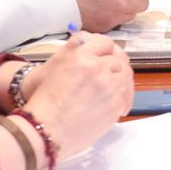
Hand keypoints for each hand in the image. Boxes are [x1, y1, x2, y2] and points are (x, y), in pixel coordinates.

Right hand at [23, 32, 134, 161]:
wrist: (46, 130)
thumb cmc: (44, 100)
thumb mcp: (56, 65)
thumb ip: (74, 50)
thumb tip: (85, 39)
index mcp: (81, 55)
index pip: (105, 43)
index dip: (107, 49)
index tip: (106, 56)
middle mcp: (98, 68)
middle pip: (119, 60)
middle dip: (116, 66)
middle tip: (112, 74)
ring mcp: (110, 86)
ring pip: (125, 77)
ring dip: (121, 81)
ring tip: (114, 89)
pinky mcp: (116, 104)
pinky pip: (126, 96)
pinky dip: (124, 98)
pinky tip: (117, 103)